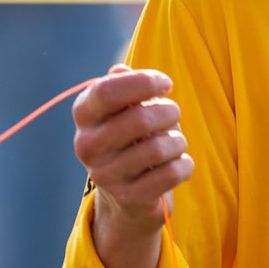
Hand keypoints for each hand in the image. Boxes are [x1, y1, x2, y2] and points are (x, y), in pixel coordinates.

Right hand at [73, 64, 192, 230]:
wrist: (126, 197)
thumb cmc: (130, 140)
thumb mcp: (122, 110)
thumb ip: (122, 86)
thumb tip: (121, 70)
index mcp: (84, 116)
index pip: (107, 91)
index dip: (143, 82)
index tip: (166, 84)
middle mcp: (87, 146)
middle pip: (139, 119)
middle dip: (169, 112)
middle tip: (174, 114)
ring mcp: (105, 175)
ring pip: (159, 148)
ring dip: (178, 141)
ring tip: (176, 143)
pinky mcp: (128, 198)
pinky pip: (171, 174)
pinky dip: (184, 165)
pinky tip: (178, 163)